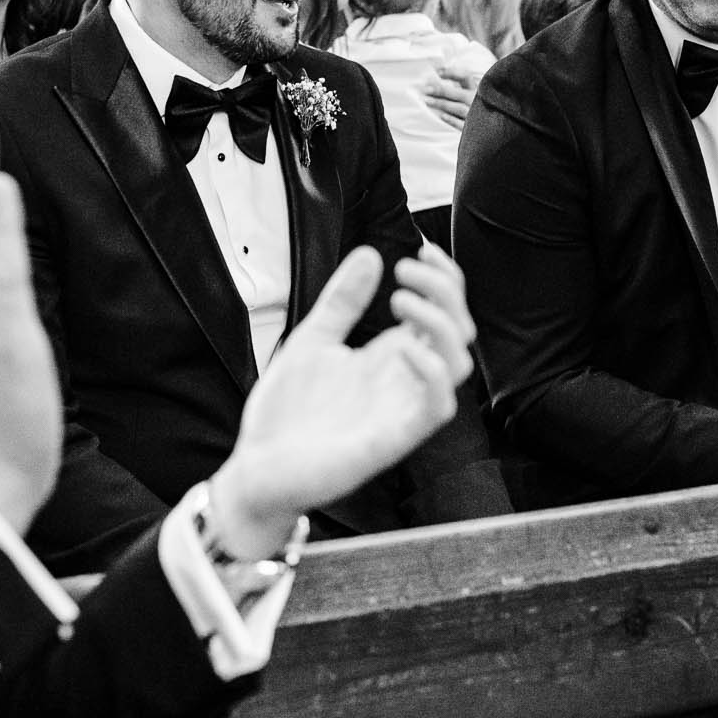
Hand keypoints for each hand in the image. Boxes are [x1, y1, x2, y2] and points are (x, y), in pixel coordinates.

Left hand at [209, 244, 474, 556]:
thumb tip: (371, 253)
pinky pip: (437, 407)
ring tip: (400, 300)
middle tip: (405, 270)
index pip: (443, 313)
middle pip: (460, 331)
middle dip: (446, 291)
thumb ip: (342, 301)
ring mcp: (403, 409)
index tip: (421, 248)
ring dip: (441, 323)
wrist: (257, 468)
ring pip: (460, 365)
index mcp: (390, 357)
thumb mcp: (313, 340)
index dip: (446, 278)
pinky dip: (433, 371)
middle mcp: (405, 380)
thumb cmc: (286, 413)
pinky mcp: (394, 439)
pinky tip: (404, 346)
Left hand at [421, 66, 479, 129]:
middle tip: (426, 89)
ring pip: (458, 108)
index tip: (437, 72)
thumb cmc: (479, 107)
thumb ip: (460, 86)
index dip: (451, 73)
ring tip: (427, 101)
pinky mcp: (475, 128)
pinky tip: (441, 116)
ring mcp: (477, 114)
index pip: (465, 76)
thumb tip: (439, 73)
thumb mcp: (473, 93)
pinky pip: (462, 124)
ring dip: (442, 103)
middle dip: (441, 90)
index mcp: (477, 90)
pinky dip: (452, 120)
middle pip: (459, 93)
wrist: (491, 126)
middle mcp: (478, 101)